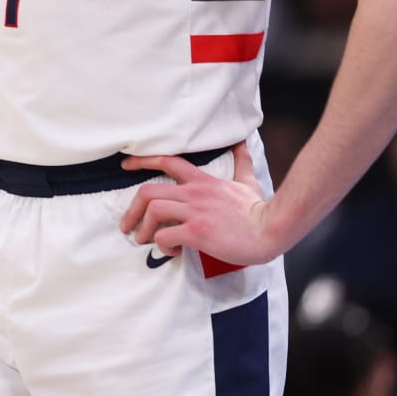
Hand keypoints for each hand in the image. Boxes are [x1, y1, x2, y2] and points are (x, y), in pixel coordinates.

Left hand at [118, 142, 277, 265]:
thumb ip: (241, 163)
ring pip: (153, 211)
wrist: (271, 229)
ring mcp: (195, 212)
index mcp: (203, 181)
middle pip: (148, 191)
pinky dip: (161, 245)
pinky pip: (165, 236)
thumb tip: (242, 143)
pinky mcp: (197, 232)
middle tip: (127, 225)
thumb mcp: (247, 182)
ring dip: (144, 229)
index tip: (125, 165)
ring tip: (145, 241)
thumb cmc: (259, 210)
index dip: (142, 161)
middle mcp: (194, 193)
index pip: (167, 161)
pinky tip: (170, 251)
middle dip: (132, 209)